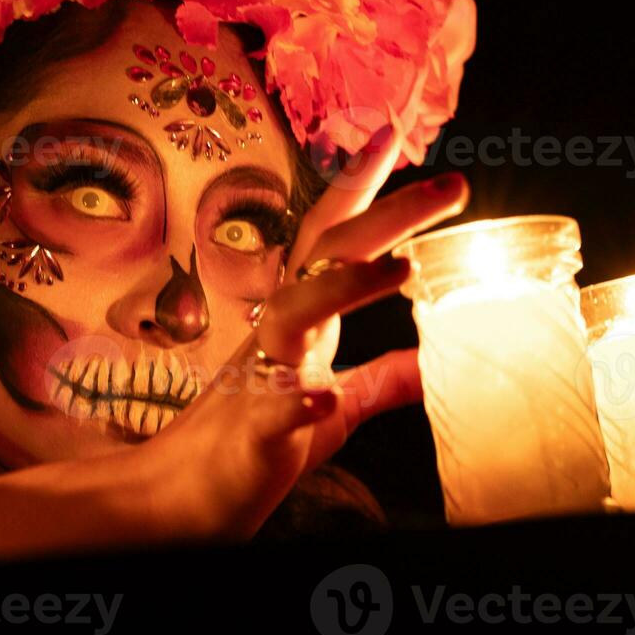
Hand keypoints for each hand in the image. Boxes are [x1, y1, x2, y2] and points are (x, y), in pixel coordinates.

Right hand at [147, 128, 468, 539]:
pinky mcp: (250, 433)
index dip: (365, 188)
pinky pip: (270, 410)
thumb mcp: (334, 407)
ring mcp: (259, 377)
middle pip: (325, 254)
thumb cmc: (255, 446)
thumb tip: (430, 359)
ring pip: (294, 314)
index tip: (396, 135)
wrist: (184, 500)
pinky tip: (326, 395)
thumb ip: (381, 379)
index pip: (333, 239)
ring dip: (345, 287)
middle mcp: (277, 333)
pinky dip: (298, 400)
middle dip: (385, 213)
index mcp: (300, 322)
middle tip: (451, 184)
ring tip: (402, 267)